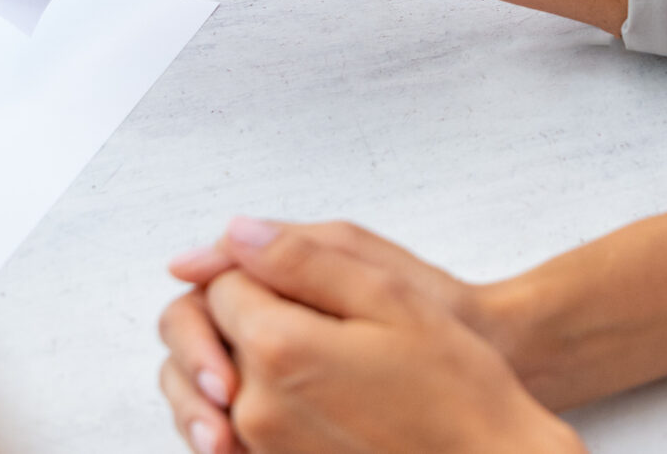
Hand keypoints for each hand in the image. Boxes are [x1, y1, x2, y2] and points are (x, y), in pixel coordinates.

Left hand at [157, 218, 579, 453]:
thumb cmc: (453, 385)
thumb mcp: (387, 295)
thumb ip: (300, 257)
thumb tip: (234, 234)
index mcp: (279, 349)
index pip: (223, 286)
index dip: (262, 271)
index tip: (312, 281)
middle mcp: (255, 408)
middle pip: (213, 337)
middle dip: (251, 315)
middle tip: (322, 320)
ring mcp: (262, 451)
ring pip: (221, 386)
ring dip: (251, 362)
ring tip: (323, 362)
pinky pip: (240, 432)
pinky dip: (261, 406)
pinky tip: (316, 400)